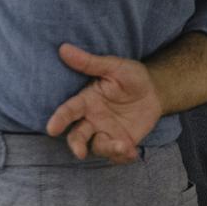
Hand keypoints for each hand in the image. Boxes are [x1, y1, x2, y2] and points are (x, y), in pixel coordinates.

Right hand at [45, 43, 162, 163]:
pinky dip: (123, 157)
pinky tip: (133, 152)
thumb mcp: (113, 67)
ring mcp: (106, 132)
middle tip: (80, 152)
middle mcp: (92, 118)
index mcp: (87, 100)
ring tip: (124, 146)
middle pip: (77, 135)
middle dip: (76, 145)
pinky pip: (117, 155)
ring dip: (108, 149)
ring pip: (98, 147)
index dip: (59, 119)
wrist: (155, 91)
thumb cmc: (131, 76)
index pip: (69, 110)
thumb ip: (89, 63)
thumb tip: (63, 48)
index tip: (51, 129)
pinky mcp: (121, 142)